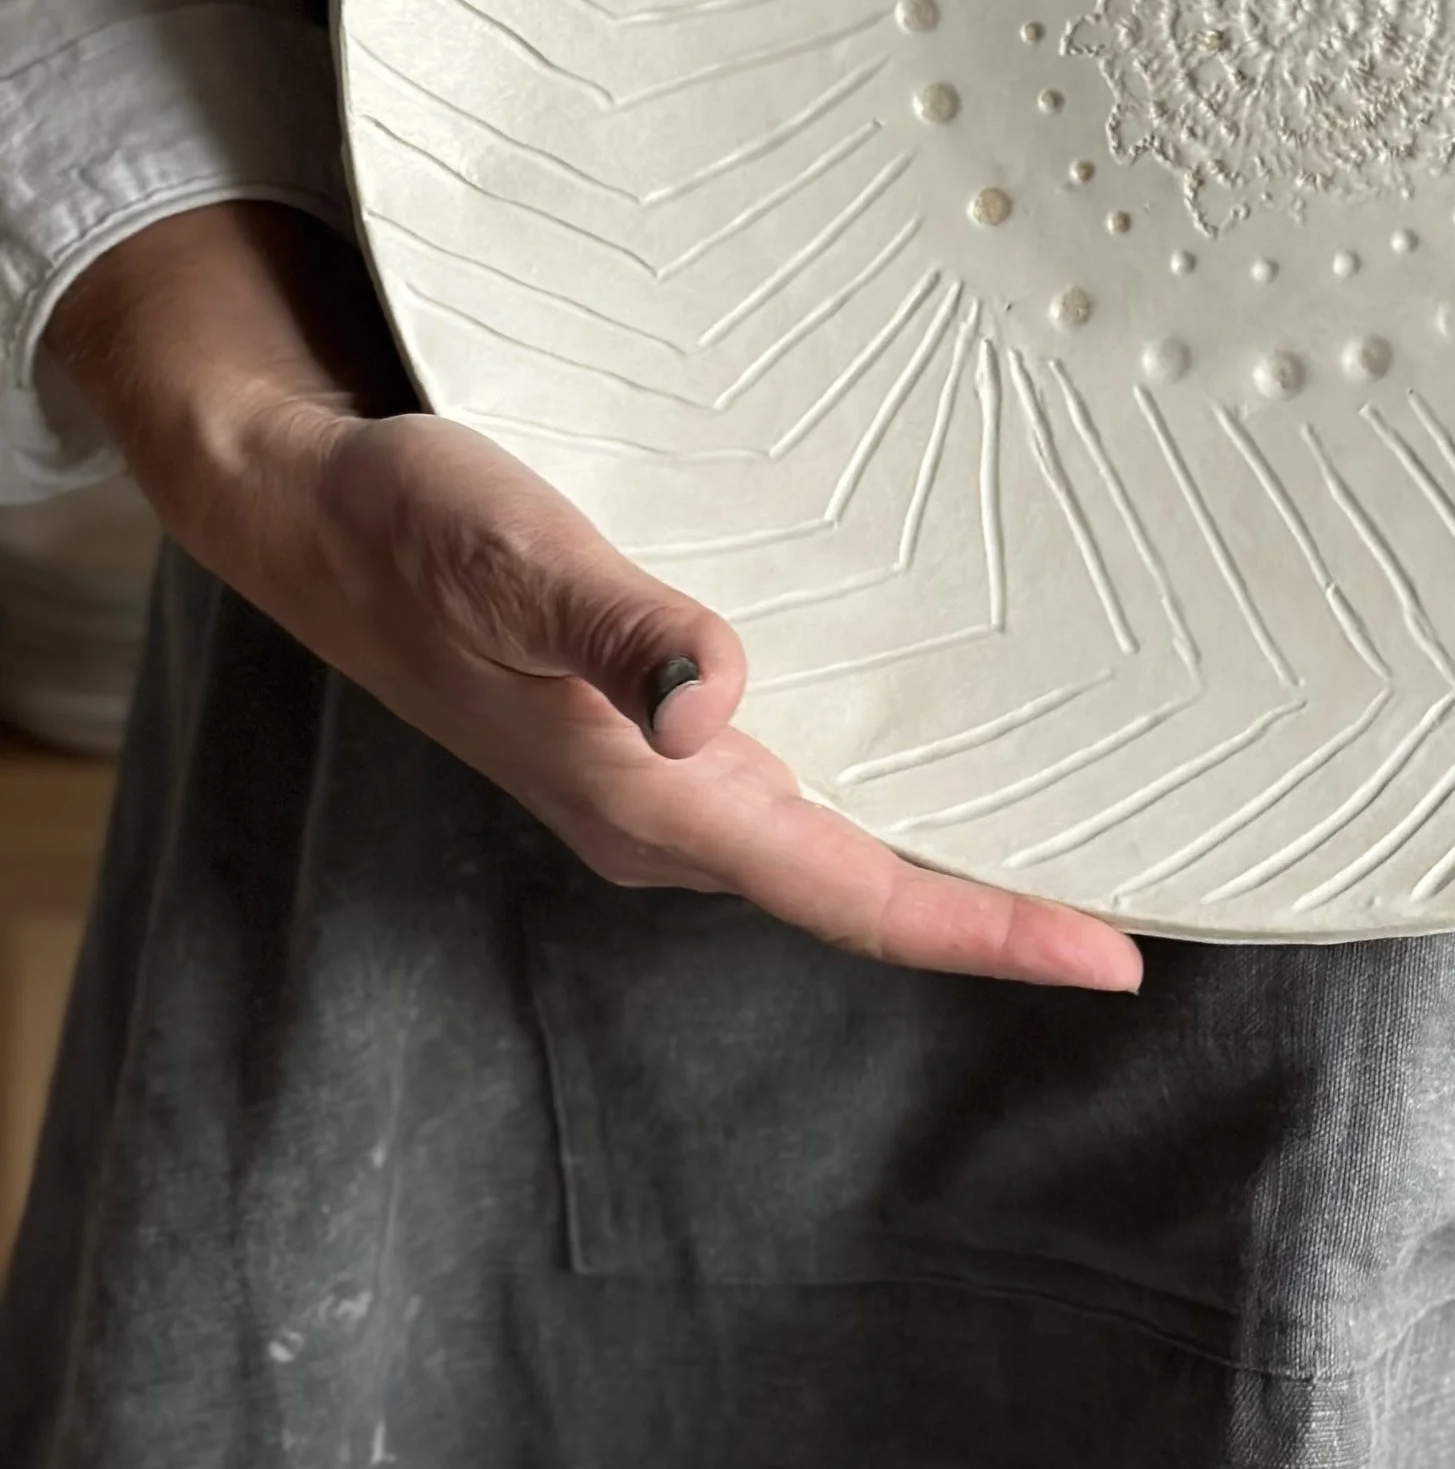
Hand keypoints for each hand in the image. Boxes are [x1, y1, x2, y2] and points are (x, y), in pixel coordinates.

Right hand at [44, 204, 1141, 991]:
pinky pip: (794, 792)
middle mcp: (659, 814)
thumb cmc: (412, 526)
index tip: (1110, 958)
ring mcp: (649, 781)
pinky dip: (884, 793)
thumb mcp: (515, 553)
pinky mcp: (640, 736)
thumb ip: (617, 628)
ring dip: (946, 859)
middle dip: (995, 915)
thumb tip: (716, 699)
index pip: (853, 893)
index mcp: (647, 800)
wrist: (303, 511)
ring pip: (830, 844)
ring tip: (1075, 847)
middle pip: (861, 891)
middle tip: (1137, 918)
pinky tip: (940, 750)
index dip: (987, 932)